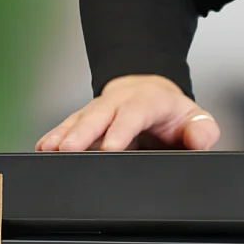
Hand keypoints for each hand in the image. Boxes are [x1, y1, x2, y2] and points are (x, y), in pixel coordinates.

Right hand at [35, 74, 221, 151]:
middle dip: (81, 133)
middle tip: (68, 150)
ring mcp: (98, 111)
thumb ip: (201, 131)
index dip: (120, 131)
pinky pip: (67, 127)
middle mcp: (117, 104)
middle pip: (97, 116)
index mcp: (146, 102)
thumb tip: (197, 140)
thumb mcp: (195, 118)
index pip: (133, 115)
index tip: (110, 149)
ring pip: (78, 121)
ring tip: (48, 150)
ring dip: (62, 135)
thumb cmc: (171, 113)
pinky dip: (54, 137)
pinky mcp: (84, 121)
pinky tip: (43, 148)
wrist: (150, 93)